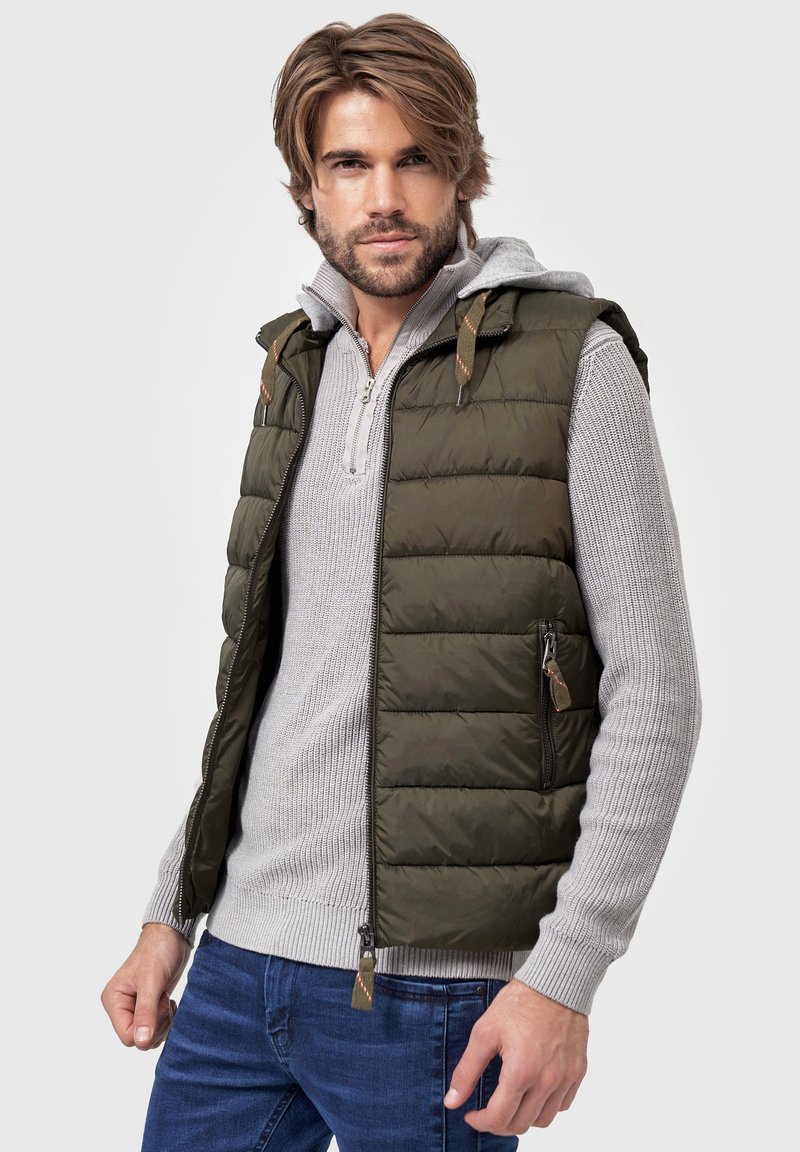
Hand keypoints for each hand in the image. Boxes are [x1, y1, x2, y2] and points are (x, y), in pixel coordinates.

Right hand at [100, 922, 191, 1050]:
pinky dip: (167, 1019)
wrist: (172, 936)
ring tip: (166, 999)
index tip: (159, 1006)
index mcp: (113, 1001)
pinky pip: (157, 1028)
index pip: (127, 1036)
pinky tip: (169, 1002)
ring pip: (149, 1036)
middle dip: (157, 1025)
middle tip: (164, 1001)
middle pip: (139, 1039)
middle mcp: (121, 1007)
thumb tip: (141, 1043)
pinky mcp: (149, 1007)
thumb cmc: (158, 952)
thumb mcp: (151, 982)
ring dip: (163, 1022)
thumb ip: (146, 1013)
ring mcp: (135, 1008)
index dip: (147, 1029)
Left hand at [443, 978, 588, 1135]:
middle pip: (520, 1125)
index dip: (480, 1122)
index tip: (471, 1114)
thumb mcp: (484, 1032)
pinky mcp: (578, 1071)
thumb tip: (452, 1101)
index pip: (499, 1118)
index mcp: (521, 1071)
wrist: (555, 982)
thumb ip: (467, 1070)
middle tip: (487, 1110)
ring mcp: (565, 1078)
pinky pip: (562, 1105)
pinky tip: (533, 1091)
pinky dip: (546, 1106)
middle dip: (498, 1123)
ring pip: (543, 1120)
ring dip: (523, 1118)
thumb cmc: (519, 1003)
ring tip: (510, 1102)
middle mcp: (547, 1081)